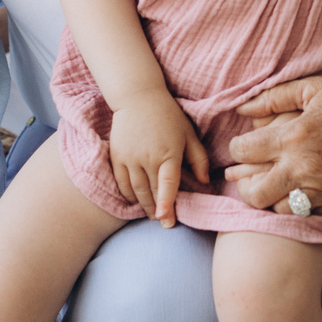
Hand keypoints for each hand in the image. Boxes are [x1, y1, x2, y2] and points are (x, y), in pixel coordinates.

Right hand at [107, 94, 209, 225]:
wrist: (138, 98)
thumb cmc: (168, 116)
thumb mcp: (189, 134)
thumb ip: (199, 159)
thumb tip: (204, 182)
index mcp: (168, 153)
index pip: (167, 183)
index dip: (167, 203)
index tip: (166, 219)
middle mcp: (147, 158)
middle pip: (152, 192)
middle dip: (158, 211)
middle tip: (165, 223)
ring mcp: (130, 158)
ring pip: (136, 191)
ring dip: (144, 205)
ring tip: (153, 214)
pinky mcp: (117, 157)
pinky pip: (122, 183)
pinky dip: (129, 195)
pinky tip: (137, 201)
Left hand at [223, 75, 321, 216]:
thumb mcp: (313, 88)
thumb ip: (272, 98)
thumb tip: (242, 109)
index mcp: (293, 137)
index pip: (242, 153)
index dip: (237, 149)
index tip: (243, 146)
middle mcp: (304, 169)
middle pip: (253, 193)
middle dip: (244, 183)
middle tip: (249, 174)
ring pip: (277, 208)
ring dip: (272, 195)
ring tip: (275, 181)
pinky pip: (306, 214)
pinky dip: (299, 203)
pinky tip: (302, 188)